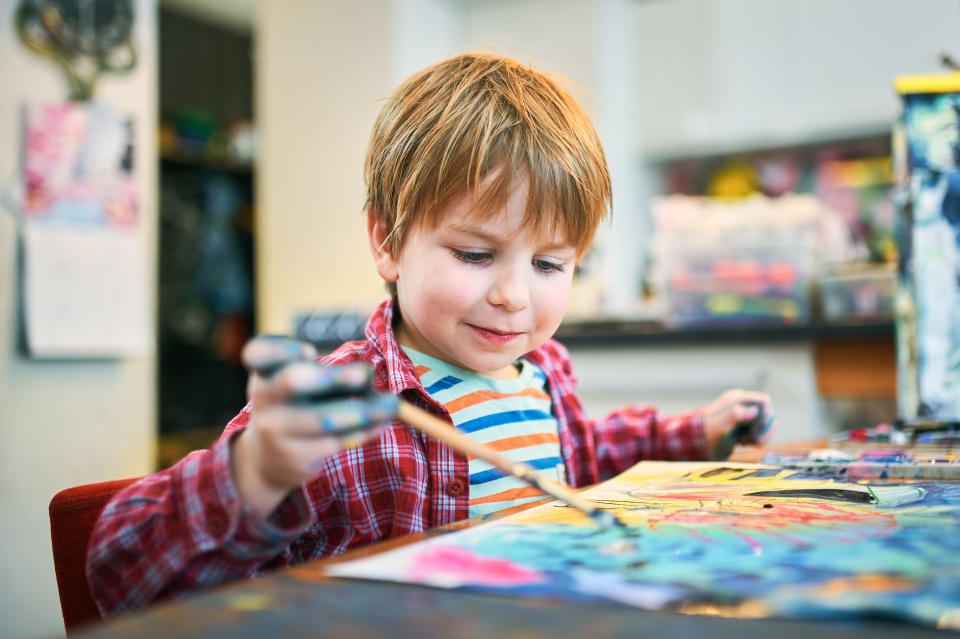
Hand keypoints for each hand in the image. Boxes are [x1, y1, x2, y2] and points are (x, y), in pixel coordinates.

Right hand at [231, 335, 394, 516]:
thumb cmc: (292, 406)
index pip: (257, 353)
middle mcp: (265, 400)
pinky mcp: (295, 458)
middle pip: (294, 381)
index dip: (281, 348)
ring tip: (392, 405)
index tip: (311, 350)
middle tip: (366, 373)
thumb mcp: (294, 384)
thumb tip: (366, 377)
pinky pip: (335, 442)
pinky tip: (380, 423)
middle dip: (333, 377)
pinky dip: (363, 431)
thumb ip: (320, 373)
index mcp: (264, 373)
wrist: (266, 460)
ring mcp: (277, 431)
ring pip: (324, 419)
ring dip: (364, 411)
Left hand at [701, 389, 775, 459]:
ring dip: (760, 437)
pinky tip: (743, 443)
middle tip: (745, 437)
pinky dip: (757, 441)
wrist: (699, 443)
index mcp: (736, 397)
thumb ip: (735, 416)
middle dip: (761, 429)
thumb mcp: (720, 425)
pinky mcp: (748, 425)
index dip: (764, 416)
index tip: (753, 427)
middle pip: (769, 414)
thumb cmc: (708, 433)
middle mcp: (744, 403)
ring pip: (767, 425)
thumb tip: (754, 410)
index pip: (764, 401)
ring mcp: (747, 414)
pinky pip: (762, 434)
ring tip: (743, 441)